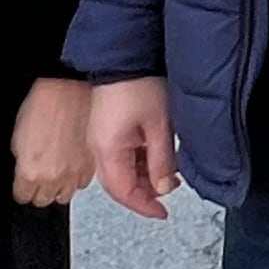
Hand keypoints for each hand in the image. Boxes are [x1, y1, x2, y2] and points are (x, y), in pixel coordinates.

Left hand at [12, 76, 93, 206]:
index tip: (23, 184)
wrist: (68, 91)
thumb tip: (23, 174)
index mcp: (30, 172)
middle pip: (43, 200)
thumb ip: (21, 163)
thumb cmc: (43, 106)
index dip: (22, 189)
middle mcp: (54, 178)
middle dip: (40, 190)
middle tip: (40, 175)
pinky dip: (76, 177)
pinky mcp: (91, 167)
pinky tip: (72, 163)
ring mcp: (74, 174)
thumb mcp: (17, 137)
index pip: (22, 196)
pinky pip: (82, 183)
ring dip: (59, 187)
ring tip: (57, 171)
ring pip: (64, 196)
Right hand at [88, 76, 179, 219]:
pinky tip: (155, 153)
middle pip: (120, 184)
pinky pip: (119, 154)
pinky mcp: (105, 128)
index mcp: (108, 150)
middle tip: (169, 188)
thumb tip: (163, 187)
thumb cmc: (137, 82)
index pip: (124, 192)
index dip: (144, 206)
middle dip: (146, 191)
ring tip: (167, 168)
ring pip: (120, 170)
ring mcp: (100, 137)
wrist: (124, 55)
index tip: (162, 212)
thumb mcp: (159, 126)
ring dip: (144, 174)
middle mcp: (98, 146)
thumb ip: (161, 161)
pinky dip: (138, 160)